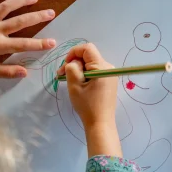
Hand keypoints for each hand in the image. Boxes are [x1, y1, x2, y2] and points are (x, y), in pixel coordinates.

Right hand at [57, 43, 121, 157]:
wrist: (100, 123)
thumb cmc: (87, 104)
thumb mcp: (75, 85)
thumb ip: (72, 68)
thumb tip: (74, 62)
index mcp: (102, 66)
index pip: (87, 48)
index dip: (74, 52)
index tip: (65, 65)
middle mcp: (109, 67)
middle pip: (89, 56)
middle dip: (74, 62)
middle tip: (61, 75)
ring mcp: (110, 74)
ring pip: (91, 64)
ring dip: (78, 69)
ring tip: (67, 80)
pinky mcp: (108, 81)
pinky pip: (95, 71)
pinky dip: (85, 74)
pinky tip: (78, 84)